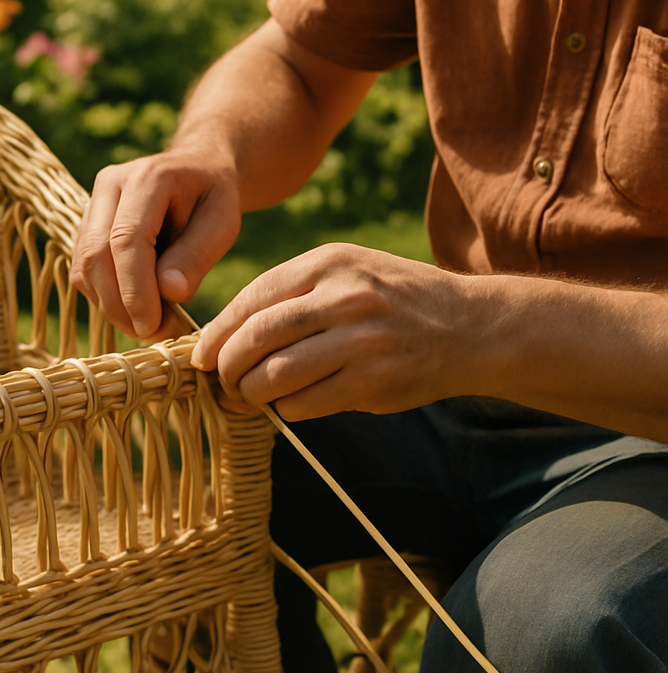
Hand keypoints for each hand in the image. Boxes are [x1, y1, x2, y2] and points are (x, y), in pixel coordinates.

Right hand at [70, 149, 241, 338]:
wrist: (196, 171)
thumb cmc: (212, 198)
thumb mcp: (222, 223)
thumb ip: (197, 256)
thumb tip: (170, 293)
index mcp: (147, 177)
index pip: (126, 239)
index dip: (135, 289)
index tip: (154, 325)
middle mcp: (110, 184)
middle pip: (95, 255)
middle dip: (120, 305)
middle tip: (154, 333)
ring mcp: (92, 203)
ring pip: (83, 267)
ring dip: (111, 307)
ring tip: (150, 326)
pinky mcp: (85, 225)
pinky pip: (83, 271)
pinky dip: (105, 299)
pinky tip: (135, 309)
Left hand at [190, 244, 472, 419]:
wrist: (471, 326)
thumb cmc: (394, 300)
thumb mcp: (348, 271)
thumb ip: (294, 293)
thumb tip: (227, 334)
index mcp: (330, 263)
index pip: (254, 298)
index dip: (220, 332)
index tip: (202, 355)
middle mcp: (344, 297)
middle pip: (258, 337)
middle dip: (228, 366)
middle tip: (221, 382)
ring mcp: (361, 340)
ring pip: (277, 375)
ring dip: (251, 393)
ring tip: (247, 397)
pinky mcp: (374, 382)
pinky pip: (306, 402)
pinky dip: (286, 409)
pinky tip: (289, 405)